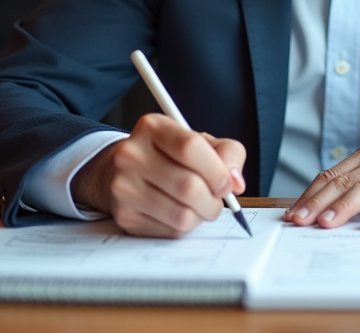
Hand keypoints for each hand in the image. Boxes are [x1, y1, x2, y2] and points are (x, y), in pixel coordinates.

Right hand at [70, 113, 246, 237]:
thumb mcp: (201, 142)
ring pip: (181, 215)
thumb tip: (236, 183)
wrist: (128, 171)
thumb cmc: (171, 156)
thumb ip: (227, 154)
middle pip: (188, 186)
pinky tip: (179, 213)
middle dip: (214, 201)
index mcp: (153, 127)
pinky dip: (184, 228)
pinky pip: (169, 231)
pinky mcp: (124, 215)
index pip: (190, 147)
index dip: (217, 170)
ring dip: (201, 217)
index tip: (227, 183)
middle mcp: (131, 154)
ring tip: (199, 207)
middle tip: (217, 201)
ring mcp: (123, 186)